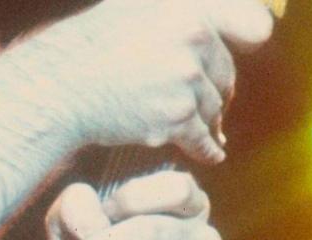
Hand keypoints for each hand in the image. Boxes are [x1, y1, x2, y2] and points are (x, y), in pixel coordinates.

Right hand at [25, 0, 274, 163]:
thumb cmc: (88, 46)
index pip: (253, 24)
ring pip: (212, 106)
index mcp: (189, 6)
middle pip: (226, 73)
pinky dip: (206, 148)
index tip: (246, 52)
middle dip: (216, 90)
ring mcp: (186, 76)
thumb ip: (176, 10)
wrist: (58, 86)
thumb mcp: (134, 5)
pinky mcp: (176, 114)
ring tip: (197, 128)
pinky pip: (202, 137)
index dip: (250, 39)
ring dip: (205, 121)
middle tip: (207, 102)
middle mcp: (194, 36)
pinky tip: (211, 153)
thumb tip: (221, 19)